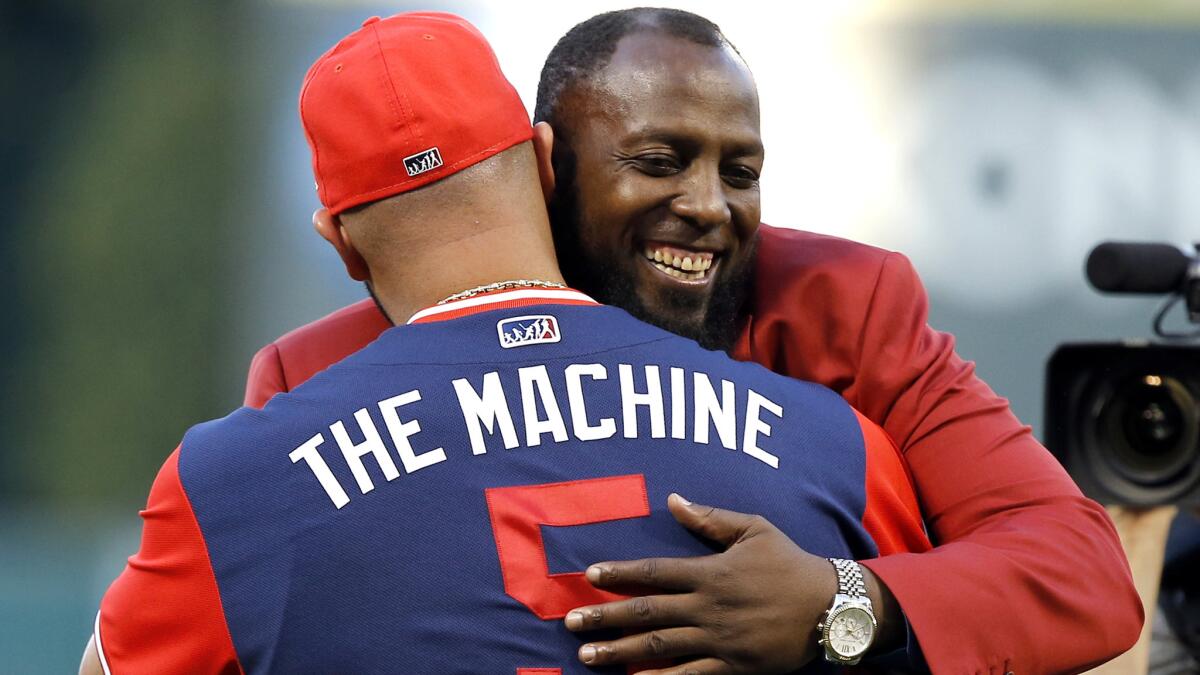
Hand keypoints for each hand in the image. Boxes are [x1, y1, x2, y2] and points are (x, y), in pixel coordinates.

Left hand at [562, 494, 840, 673]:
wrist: (831, 605)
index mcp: (710, 572)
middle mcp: (708, 606)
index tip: (589, 576)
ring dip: (620, 652)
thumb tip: (674, 500)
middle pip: (647, 612)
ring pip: (660, 646)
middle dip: (605, 618)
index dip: (620, 573)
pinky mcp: (733, 666)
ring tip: (587, 657)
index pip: (654, 572)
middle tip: (571, 625)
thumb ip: (710, 518)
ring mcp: (719, 639)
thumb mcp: (754, 529)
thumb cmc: (790, 563)